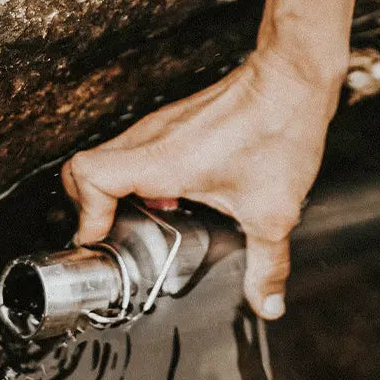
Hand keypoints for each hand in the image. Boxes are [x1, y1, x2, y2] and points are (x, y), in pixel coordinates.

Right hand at [61, 47, 340, 318]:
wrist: (296, 76)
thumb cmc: (280, 130)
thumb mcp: (274, 212)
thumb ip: (267, 264)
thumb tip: (267, 304)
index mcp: (161, 160)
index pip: (85, 175)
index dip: (84, 214)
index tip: (103, 241)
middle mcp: (153, 136)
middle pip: (86, 167)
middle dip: (92, 208)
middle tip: (116, 236)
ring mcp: (164, 122)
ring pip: (112, 155)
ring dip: (118, 190)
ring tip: (146, 219)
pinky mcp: (180, 116)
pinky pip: (139, 146)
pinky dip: (141, 173)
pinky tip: (177, 193)